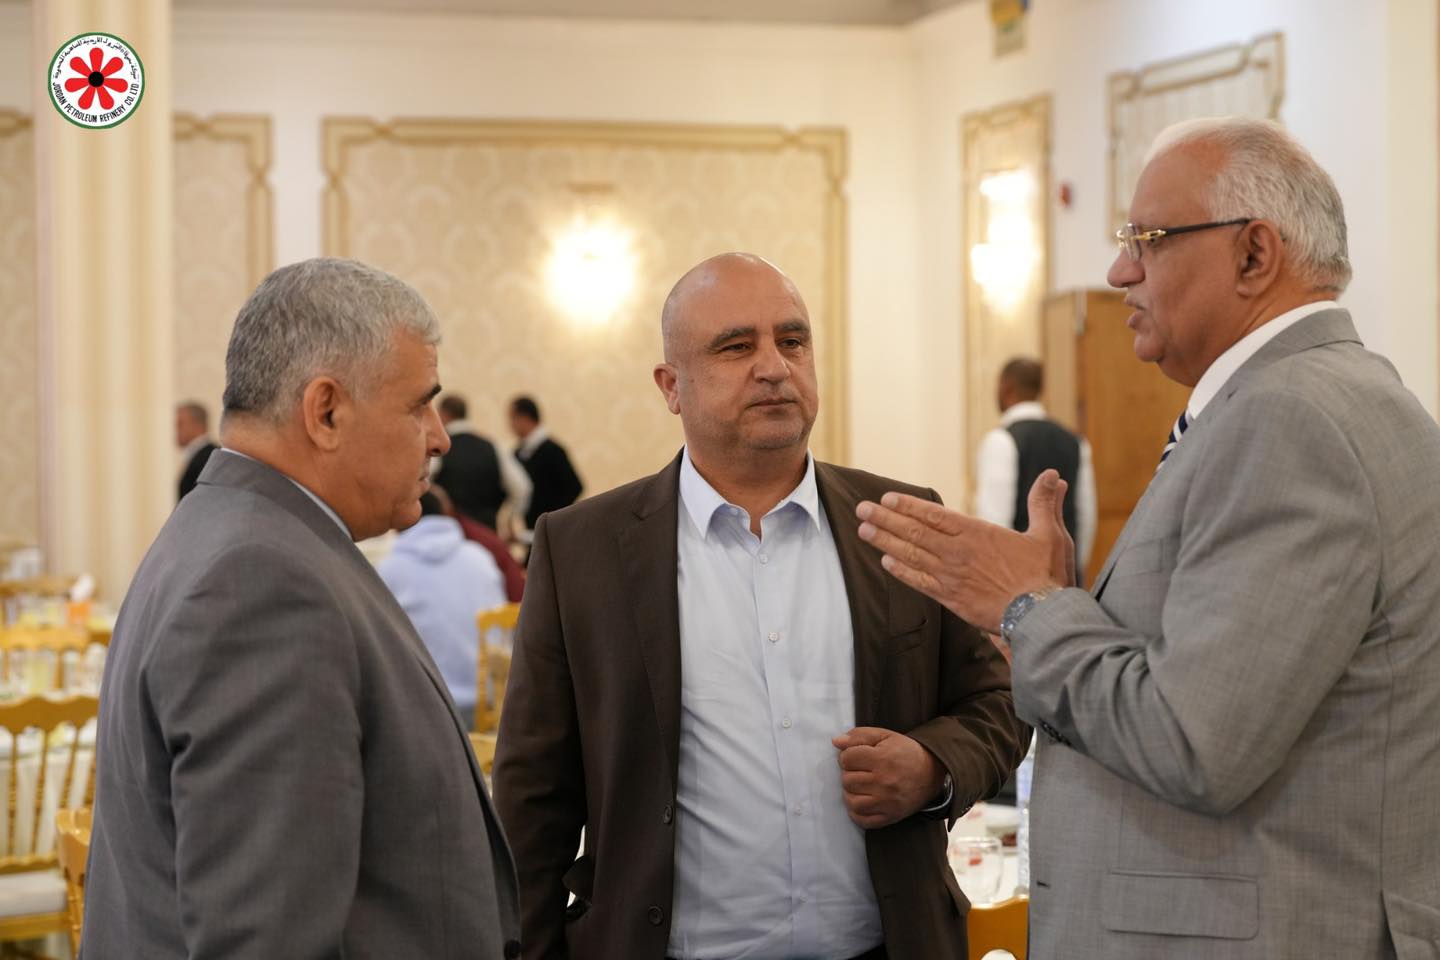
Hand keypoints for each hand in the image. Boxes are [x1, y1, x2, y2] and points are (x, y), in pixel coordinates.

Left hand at [832, 727, 944, 828]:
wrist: (931, 771)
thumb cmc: (904, 752)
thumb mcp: (884, 736)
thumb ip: (859, 736)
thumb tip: (836, 742)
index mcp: (882, 759)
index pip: (847, 759)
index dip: (847, 756)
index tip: (856, 757)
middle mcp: (884, 782)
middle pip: (847, 780)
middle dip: (849, 774)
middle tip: (859, 771)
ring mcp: (887, 802)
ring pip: (852, 802)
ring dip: (850, 793)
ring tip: (859, 786)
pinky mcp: (891, 816)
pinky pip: (863, 821)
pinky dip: (857, 813)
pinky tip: (862, 801)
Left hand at [855, 470, 1073, 632]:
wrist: (1041, 618)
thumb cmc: (1046, 576)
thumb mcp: (1049, 534)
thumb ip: (1044, 503)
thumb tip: (1053, 475)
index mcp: (978, 534)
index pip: (935, 515)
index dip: (908, 505)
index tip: (887, 498)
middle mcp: (958, 553)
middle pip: (915, 532)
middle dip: (885, 519)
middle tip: (861, 509)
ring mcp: (952, 577)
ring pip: (912, 555)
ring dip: (885, 541)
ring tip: (864, 530)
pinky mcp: (951, 599)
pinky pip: (920, 582)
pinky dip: (901, 571)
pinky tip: (886, 562)